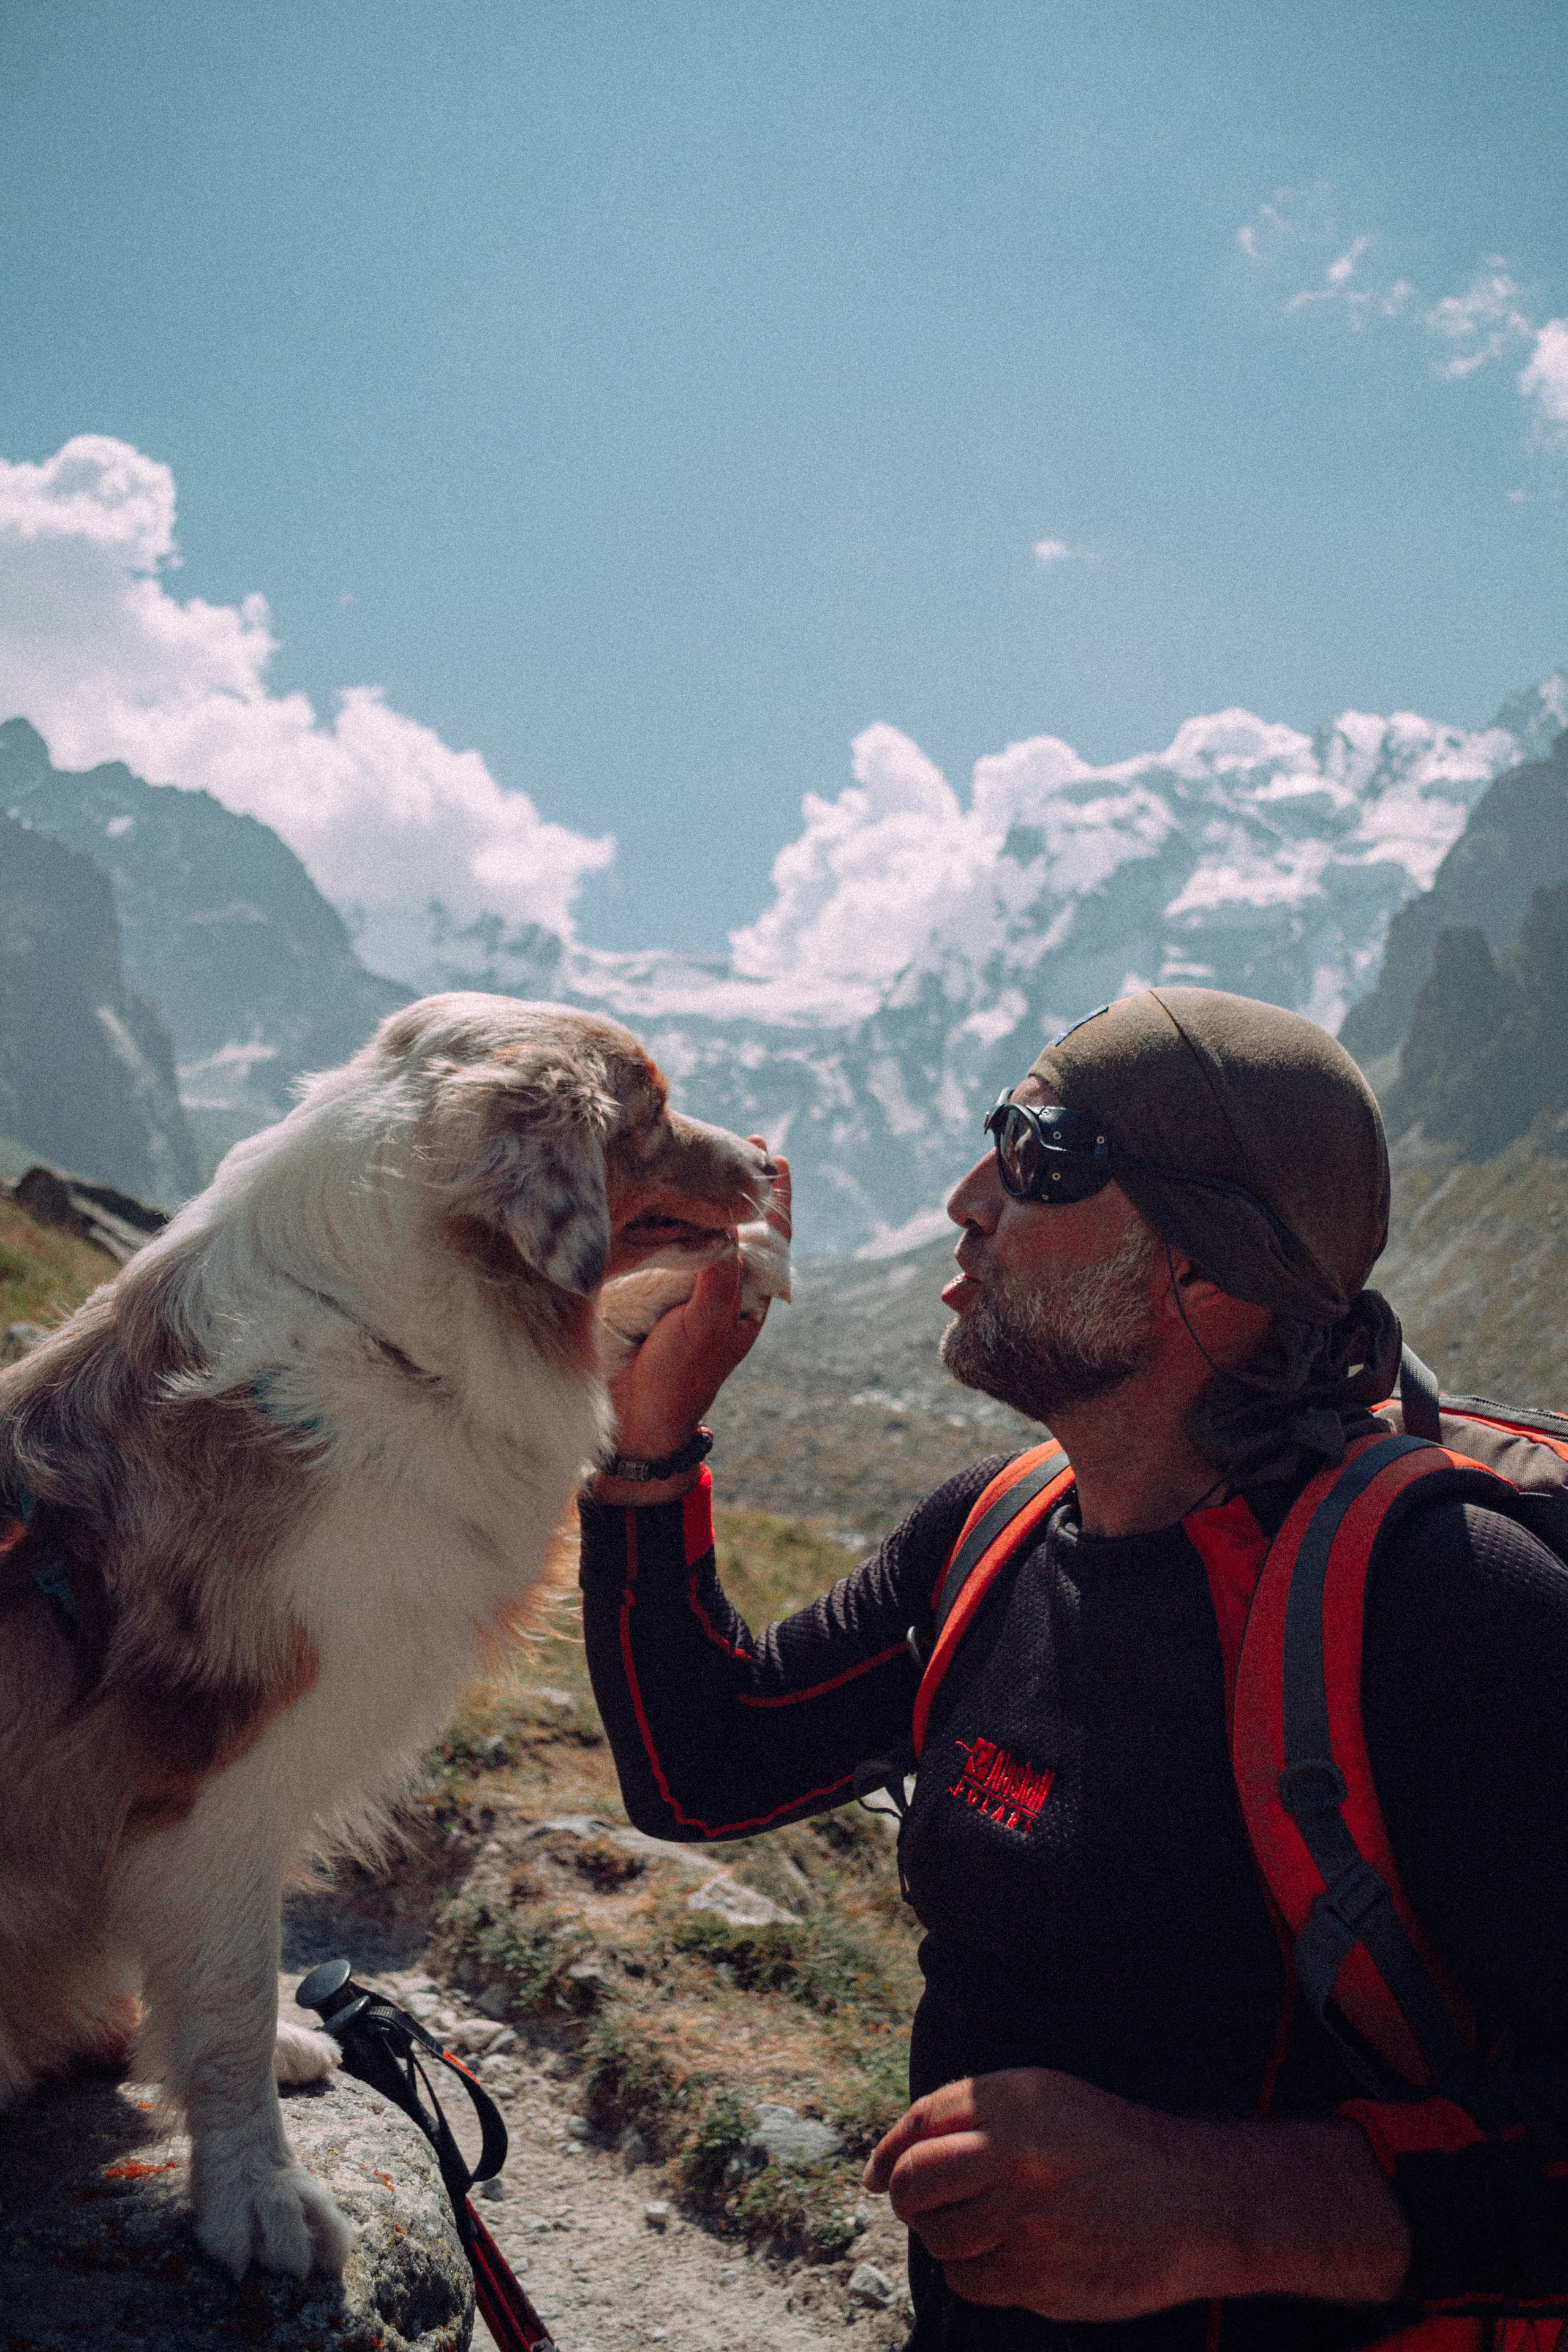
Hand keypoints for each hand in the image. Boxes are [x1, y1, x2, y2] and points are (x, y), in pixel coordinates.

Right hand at [593, 1151, 790, 1502]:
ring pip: (705, 1230)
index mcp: (748, 1297)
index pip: (771, 1238)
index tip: (777, 1157)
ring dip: (705, 1194)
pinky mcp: (655, 1289)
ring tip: (705, 1150)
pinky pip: (669, 1244)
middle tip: (742, 1138)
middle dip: (740, 1184)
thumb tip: (727, 1228)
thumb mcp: (708, 1326)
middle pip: (740, 1225)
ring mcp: (690, 1287)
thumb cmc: (679, 1378)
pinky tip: (663, 1191)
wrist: (636, 1419)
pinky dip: (671, 1216)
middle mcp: (723, 1286)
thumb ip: (720, 1277)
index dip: (775, 1198)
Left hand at [863, 2068, 1409, 2321]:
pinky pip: (973, 2282)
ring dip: (947, 2237)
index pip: (920, 2123)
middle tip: (922, 2205)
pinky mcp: (1043, 2277)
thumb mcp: (1045, 2099)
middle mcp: (1016, 2156)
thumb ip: (968, 2114)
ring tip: (986, 2228)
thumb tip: (885, 2163)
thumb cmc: (1112, 2144)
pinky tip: (1013, 2256)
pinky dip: (979, 2273)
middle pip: (914, 2183)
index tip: (878, 2173)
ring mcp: (1029, 2221)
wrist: (1196, 2198)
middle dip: (906, 2198)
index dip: (888, 2151)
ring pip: (940, 2239)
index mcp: (1016, 2102)